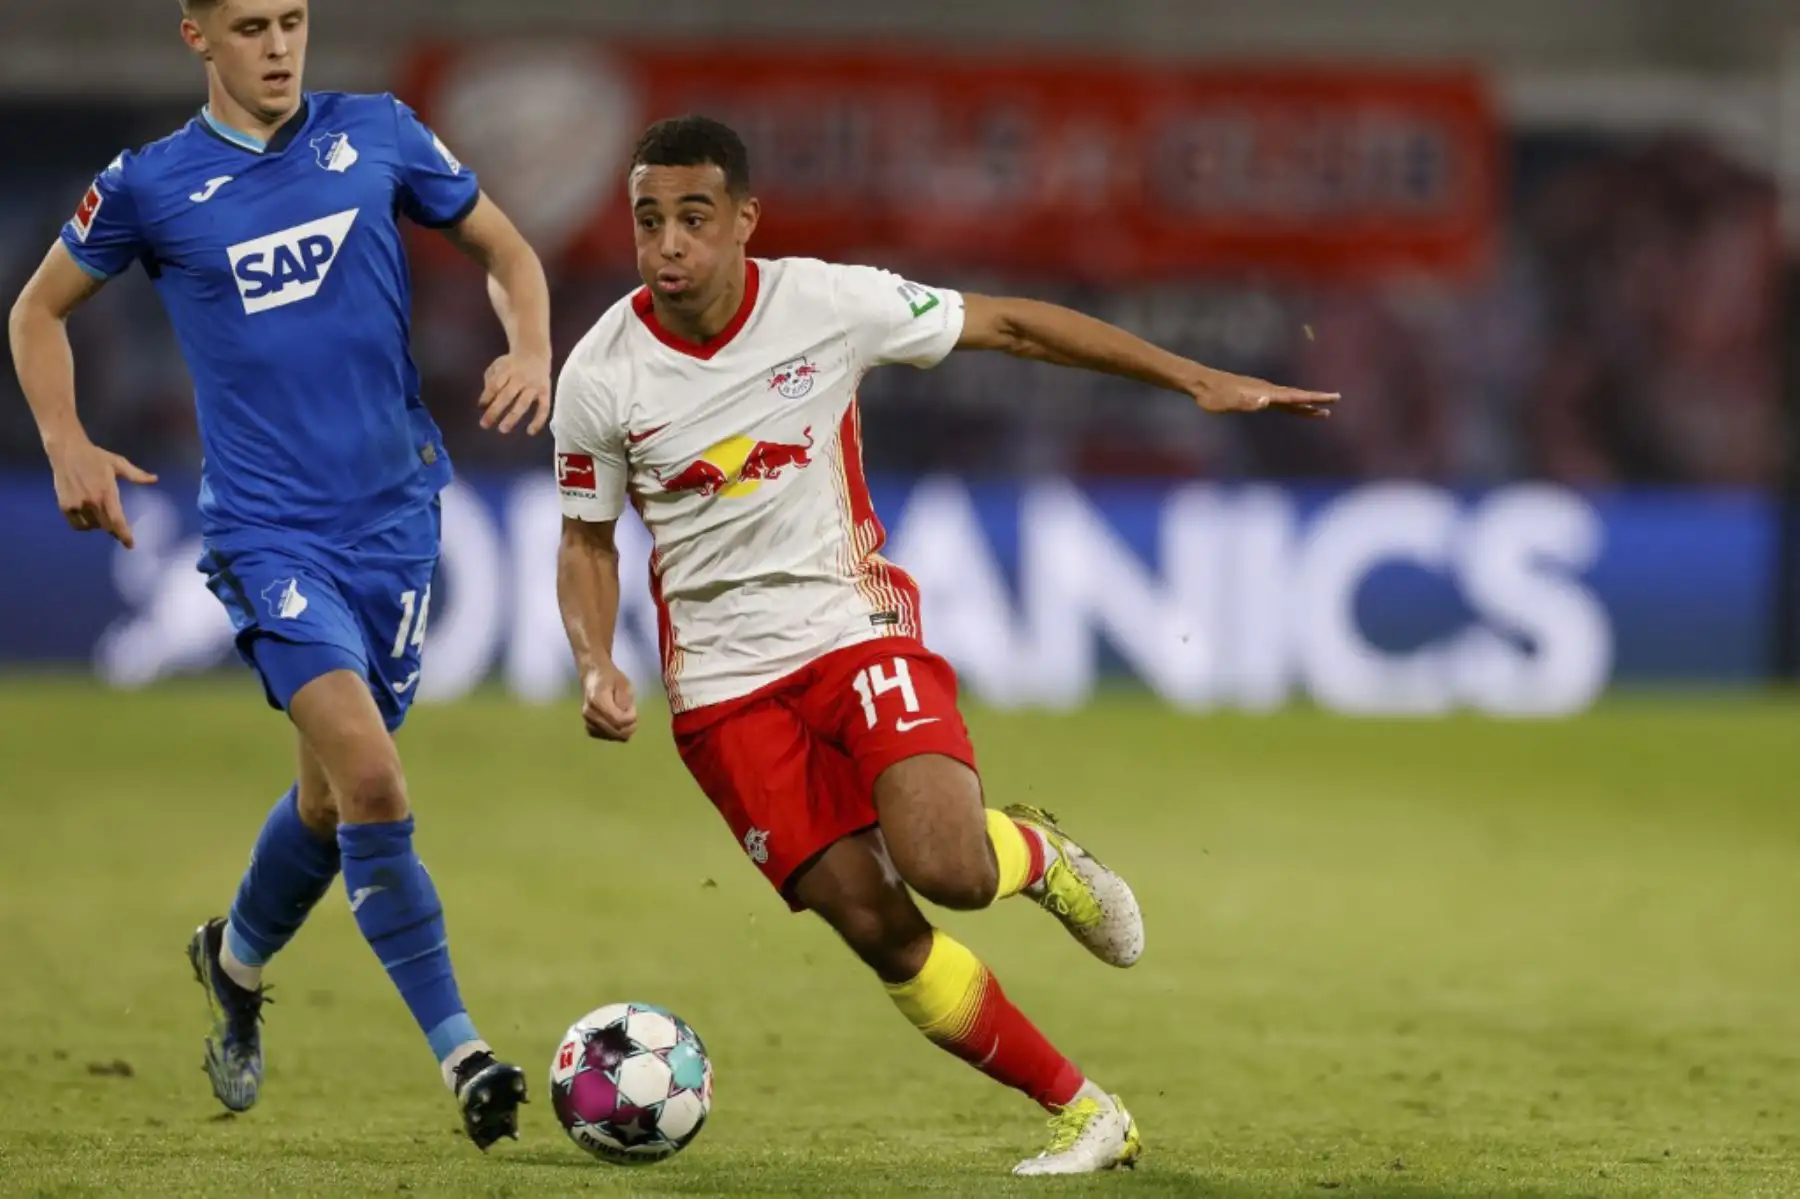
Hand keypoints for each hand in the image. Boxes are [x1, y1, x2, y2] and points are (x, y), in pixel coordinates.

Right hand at [48, 437, 157, 548]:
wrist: (67, 451)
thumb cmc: (95, 457)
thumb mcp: (118, 463)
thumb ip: (136, 475)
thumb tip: (155, 479)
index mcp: (106, 492)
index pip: (117, 520)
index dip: (124, 535)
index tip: (130, 545)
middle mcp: (91, 502)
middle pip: (106, 526)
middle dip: (115, 531)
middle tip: (120, 531)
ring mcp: (76, 505)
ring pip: (92, 527)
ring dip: (100, 525)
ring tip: (103, 516)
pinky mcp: (64, 506)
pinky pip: (77, 525)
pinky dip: (84, 525)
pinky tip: (89, 518)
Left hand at [477, 351, 551, 435]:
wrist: (535, 352)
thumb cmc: (512, 363)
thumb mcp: (498, 364)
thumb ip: (490, 379)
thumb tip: (485, 401)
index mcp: (507, 369)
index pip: (495, 384)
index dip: (487, 396)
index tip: (480, 406)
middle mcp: (521, 378)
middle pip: (506, 396)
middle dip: (494, 411)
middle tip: (484, 425)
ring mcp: (534, 386)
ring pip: (523, 404)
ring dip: (512, 418)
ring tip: (503, 429)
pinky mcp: (545, 392)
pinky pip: (544, 408)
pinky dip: (538, 421)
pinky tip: (530, 431)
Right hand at [581, 664, 637, 741]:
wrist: (593, 677)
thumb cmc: (610, 678)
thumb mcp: (624, 684)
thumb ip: (625, 701)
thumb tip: (627, 719)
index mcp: (597, 700)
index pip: (619, 720)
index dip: (631, 718)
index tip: (633, 708)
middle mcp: (589, 713)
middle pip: (616, 731)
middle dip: (629, 725)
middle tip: (632, 713)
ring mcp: (587, 721)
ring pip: (612, 736)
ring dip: (623, 729)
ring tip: (624, 715)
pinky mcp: (589, 727)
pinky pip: (607, 737)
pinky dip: (615, 732)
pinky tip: (618, 722)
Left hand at [1190, 368, 1338, 418]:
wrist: (1201, 383)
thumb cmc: (1212, 396)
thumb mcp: (1227, 402)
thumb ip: (1246, 403)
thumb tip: (1266, 402)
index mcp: (1265, 393)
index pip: (1295, 397)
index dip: (1314, 399)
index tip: (1332, 398)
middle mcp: (1266, 390)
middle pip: (1297, 396)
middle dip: (1317, 399)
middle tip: (1337, 399)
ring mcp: (1261, 391)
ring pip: (1289, 399)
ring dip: (1306, 404)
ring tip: (1322, 411)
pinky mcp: (1254, 394)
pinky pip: (1279, 400)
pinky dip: (1291, 405)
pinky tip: (1293, 407)